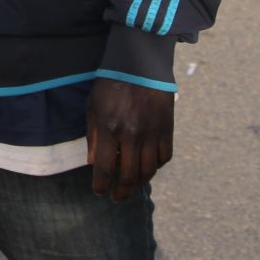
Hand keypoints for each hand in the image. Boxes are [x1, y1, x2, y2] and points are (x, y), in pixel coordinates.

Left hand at [86, 79, 173, 202]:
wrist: (140, 62)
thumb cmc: (111, 83)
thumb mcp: (93, 107)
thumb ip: (93, 137)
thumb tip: (94, 163)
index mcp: (109, 129)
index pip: (105, 170)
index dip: (101, 186)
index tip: (99, 192)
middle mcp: (131, 135)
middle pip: (129, 176)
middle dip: (121, 192)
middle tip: (117, 198)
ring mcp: (151, 132)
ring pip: (148, 170)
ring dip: (139, 183)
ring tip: (132, 186)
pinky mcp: (167, 128)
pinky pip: (164, 156)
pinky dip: (156, 166)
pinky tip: (148, 166)